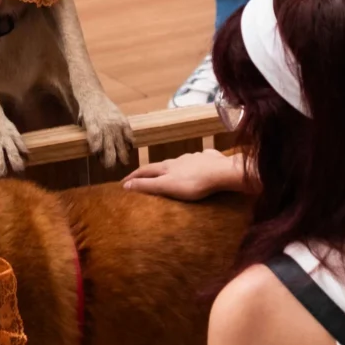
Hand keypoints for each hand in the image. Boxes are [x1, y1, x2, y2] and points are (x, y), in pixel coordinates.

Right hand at [121, 147, 256, 200]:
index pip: (144, 170)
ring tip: (172, 175)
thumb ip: (147, 185)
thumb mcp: (167, 186)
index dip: (133, 176)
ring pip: (180, 162)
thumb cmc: (194, 183)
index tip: (123, 183)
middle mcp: (178, 160)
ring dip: (172, 168)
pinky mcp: (209, 159)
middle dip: (150, 172)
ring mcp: (194, 158)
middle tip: (142, 178)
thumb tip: (126, 185)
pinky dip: (194, 165)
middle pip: (160, 165)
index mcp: (166, 167)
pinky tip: (198, 167)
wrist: (222, 173)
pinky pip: (200, 160)